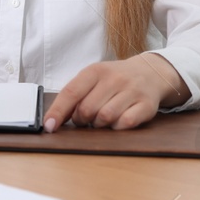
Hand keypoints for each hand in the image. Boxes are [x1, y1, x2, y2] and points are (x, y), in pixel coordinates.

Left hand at [44, 53, 187, 131]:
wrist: (151, 72)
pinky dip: (117, 127)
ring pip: (105, 117)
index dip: (57, 112)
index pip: (71, 93)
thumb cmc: (114, 80)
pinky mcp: (147, 105)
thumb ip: (74, 96)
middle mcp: (114, 79)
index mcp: (95, 71)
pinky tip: (117, 122)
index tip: (49, 127)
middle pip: (87, 109)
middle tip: (86, 119)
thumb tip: (53, 120)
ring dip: (99, 125)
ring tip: (102, 119)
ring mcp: (132, 91)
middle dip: (82, 120)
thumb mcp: (92, 79)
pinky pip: (126, 123)